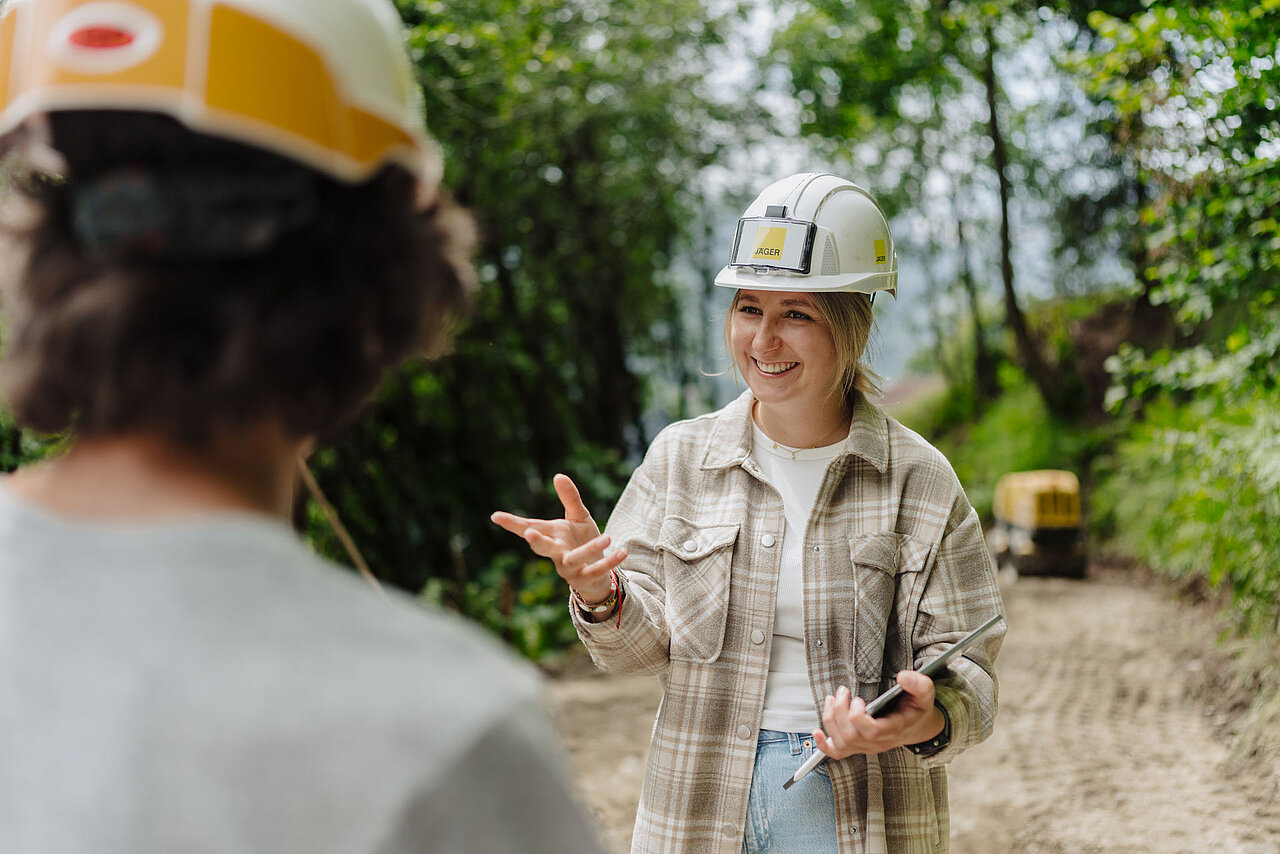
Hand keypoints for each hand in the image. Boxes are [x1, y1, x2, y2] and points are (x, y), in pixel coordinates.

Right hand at [490, 474, 626, 601]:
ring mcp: (569, 568)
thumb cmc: (582, 542)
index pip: (528, 528)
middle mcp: (555, 553)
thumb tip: (558, 475)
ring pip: (575, 559)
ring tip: (607, 537)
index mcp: (551, 536)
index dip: (511, 523)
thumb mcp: (578, 518)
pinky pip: (598, 570)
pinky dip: (611, 561)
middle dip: (536, 541)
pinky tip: (623, 550)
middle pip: (542, 548)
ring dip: (590, 549)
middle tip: (529, 534)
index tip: (495, 516)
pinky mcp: (586, 578)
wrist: (597, 574)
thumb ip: (570, 498)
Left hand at [812, 671, 943, 759]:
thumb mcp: (925, 694)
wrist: (916, 726)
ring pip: (841, 743)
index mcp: (894, 730)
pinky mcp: (857, 746)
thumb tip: (903, 677)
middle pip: (851, 736)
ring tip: (832, 699)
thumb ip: (919, 684)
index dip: (858, 717)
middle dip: (840, 712)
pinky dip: (823, 745)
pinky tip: (817, 731)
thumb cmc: (916, 709)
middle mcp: (878, 743)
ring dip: (830, 720)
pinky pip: (837, 753)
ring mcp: (866, 747)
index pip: (871, 732)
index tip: (858, 699)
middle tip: (842, 692)